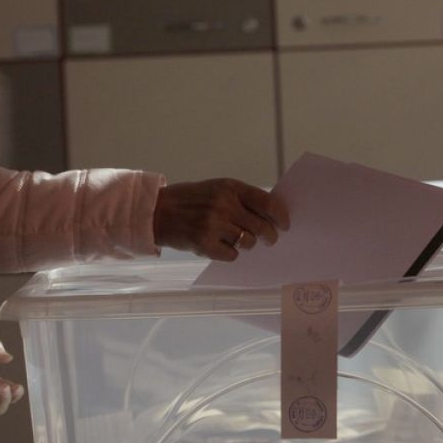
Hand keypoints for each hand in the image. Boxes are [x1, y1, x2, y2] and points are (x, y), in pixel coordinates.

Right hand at [153, 178, 289, 260]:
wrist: (158, 211)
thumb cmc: (191, 200)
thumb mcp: (217, 189)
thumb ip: (242, 199)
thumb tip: (272, 215)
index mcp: (230, 188)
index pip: (268, 203)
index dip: (281, 216)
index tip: (285, 224)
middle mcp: (223, 205)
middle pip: (262, 227)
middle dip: (270, 236)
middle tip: (269, 240)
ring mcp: (214, 225)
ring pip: (248, 242)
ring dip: (246, 244)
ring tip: (233, 238)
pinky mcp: (205, 244)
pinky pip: (232, 255)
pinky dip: (229, 253)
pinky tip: (219, 245)